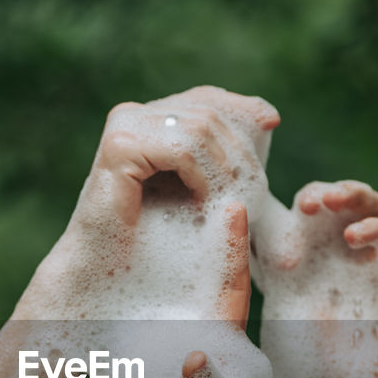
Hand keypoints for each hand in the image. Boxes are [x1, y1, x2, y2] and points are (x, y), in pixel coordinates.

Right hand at [17, 87, 279, 324]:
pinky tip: (204, 204)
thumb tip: (271, 117)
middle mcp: (135, 116)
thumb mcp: (207, 197)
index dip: (243, 108)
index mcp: (153, 121)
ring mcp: (125, 127)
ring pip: (200, 128)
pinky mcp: (120, 147)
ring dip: (225, 169)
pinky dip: (203, 177)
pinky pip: (182, 149)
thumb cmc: (156, 249)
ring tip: (230, 205)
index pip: (208, 98)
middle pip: (209, 112)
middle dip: (240, 153)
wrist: (105, 279)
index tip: (272, 123)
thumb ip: (232, 157)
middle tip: (255, 193)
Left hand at [251, 179, 377, 377]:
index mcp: (318, 264)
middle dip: (322, 193)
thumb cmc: (320, 377)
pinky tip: (355, 237)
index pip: (305, 220)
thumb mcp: (280, 327)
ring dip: (353, 197)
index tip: (273, 204)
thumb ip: (262, 292)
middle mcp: (353, 259)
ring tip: (329, 203)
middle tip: (305, 202)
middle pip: (342, 205)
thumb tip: (234, 256)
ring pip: (377, 209)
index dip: (288, 205)